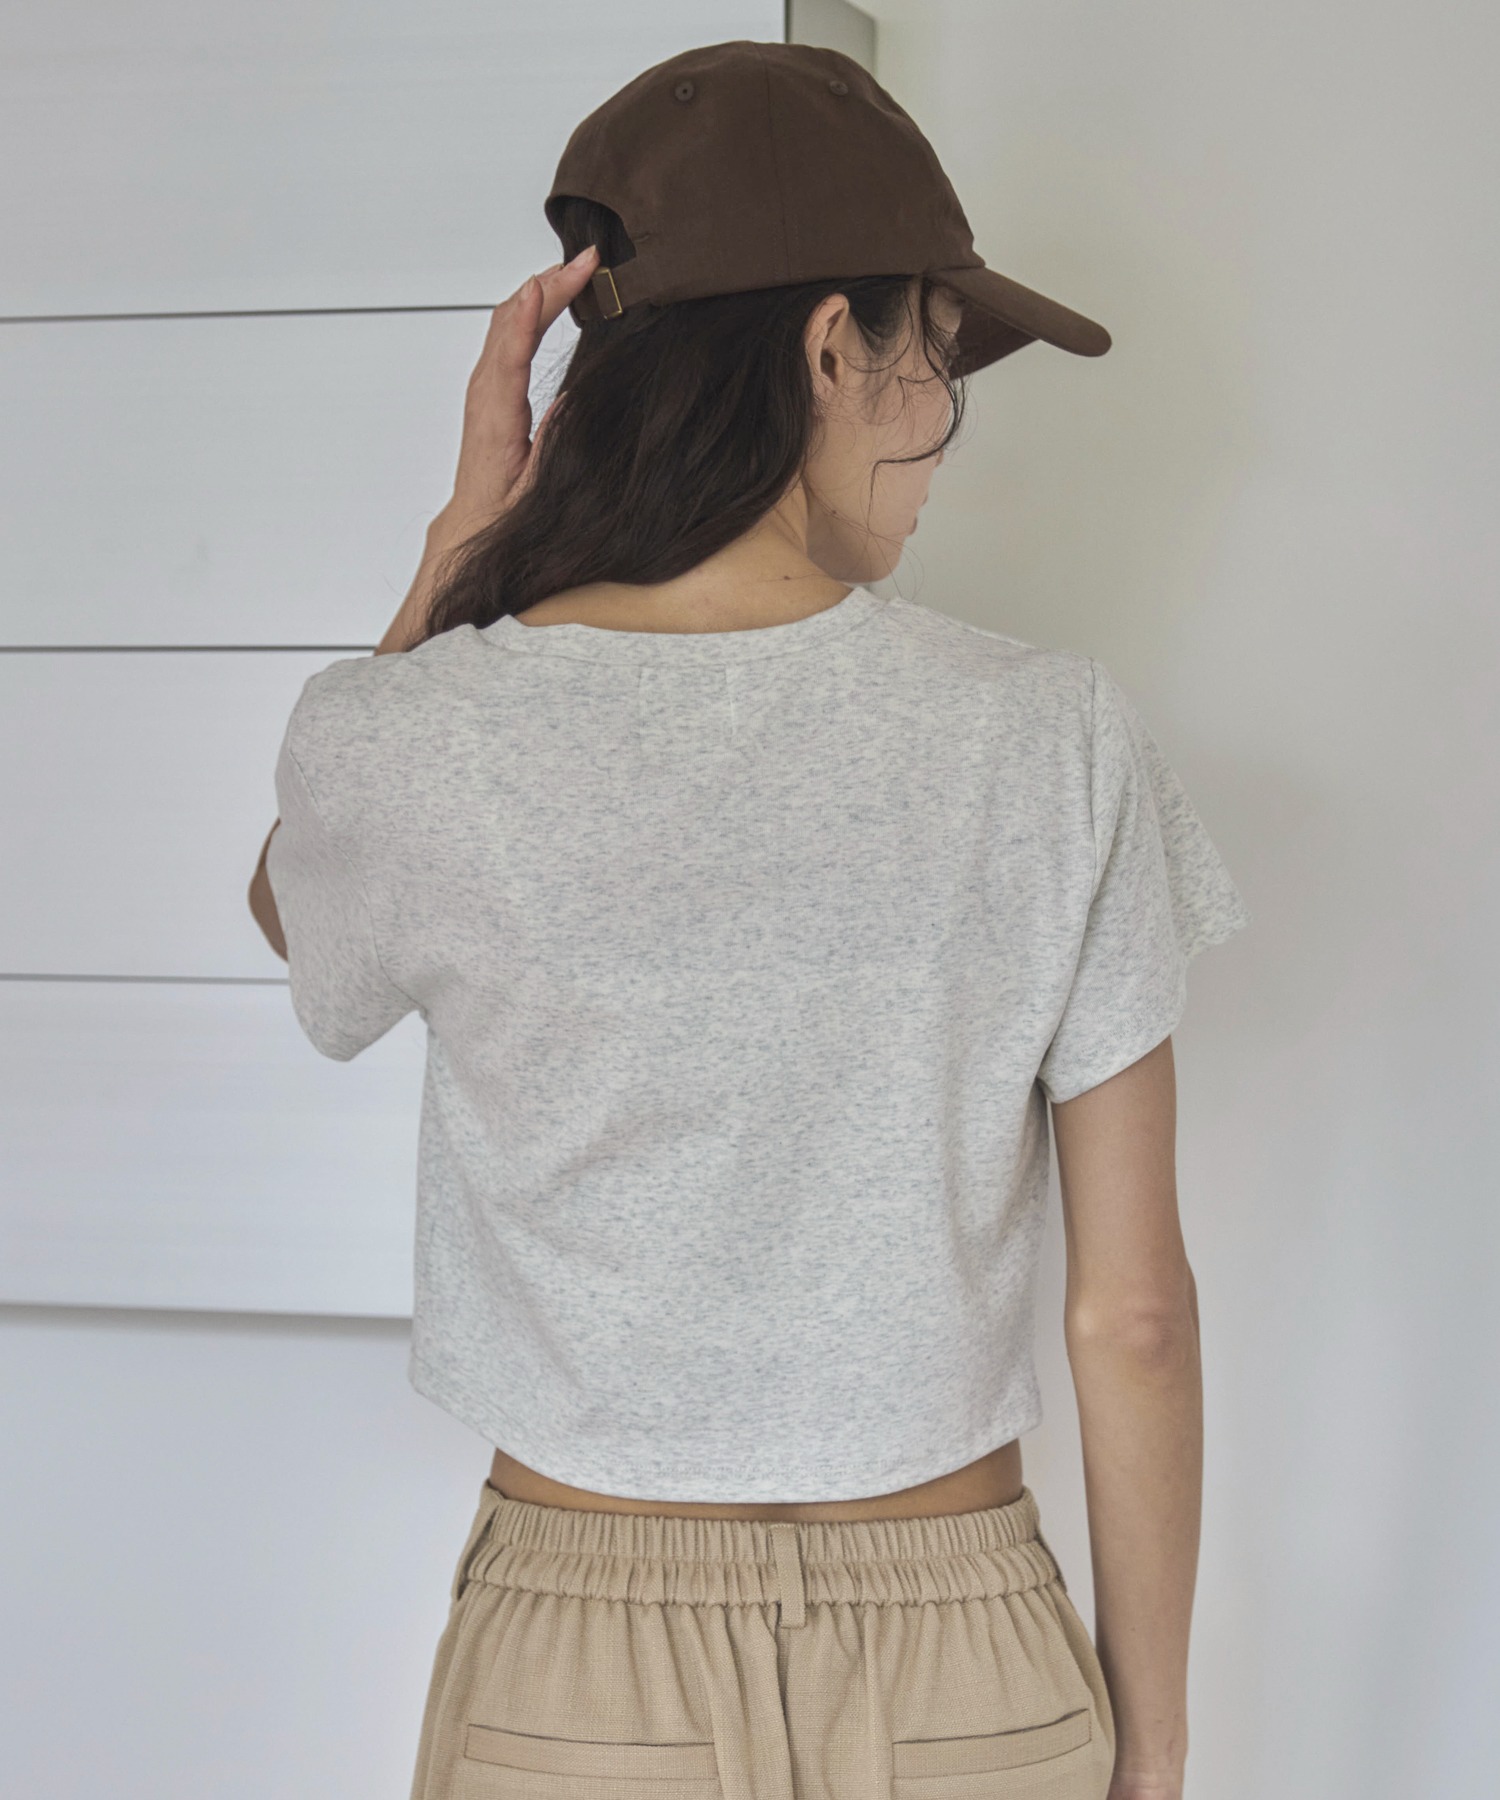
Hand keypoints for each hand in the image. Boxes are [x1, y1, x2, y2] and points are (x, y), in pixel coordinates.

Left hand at [443, 242, 599, 537]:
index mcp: (496, 418)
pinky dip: (533, 304)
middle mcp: (485, 392)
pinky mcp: (490, 382)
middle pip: (512, 321)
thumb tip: (569, 400)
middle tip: (587, 261)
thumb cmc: (504, 510)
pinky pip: (509, 330)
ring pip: (509, 319)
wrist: (474, 518)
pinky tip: (553, 292)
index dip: (528, 316)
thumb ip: (551, 444)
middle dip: (549, 285)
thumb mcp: (535, 489)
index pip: (509, 355)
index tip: (546, 283)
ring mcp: (485, 383)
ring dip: (543, 289)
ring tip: (578, 267)